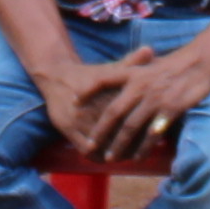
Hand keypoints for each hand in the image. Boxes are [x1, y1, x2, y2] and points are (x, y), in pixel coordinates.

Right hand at [27, 48, 141, 154]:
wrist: (57, 77)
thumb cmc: (91, 75)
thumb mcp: (110, 69)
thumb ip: (131, 62)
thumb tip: (150, 50)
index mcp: (105, 92)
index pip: (127, 114)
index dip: (141, 126)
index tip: (152, 131)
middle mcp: (91, 107)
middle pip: (116, 132)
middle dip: (131, 143)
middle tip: (144, 150)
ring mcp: (78, 120)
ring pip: (101, 144)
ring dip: (115, 153)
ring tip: (129, 156)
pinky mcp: (67, 129)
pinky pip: (85, 150)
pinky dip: (98, 156)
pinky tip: (108, 158)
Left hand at [80, 44, 209, 157]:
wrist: (199, 62)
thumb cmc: (172, 65)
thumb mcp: (147, 64)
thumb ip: (130, 71)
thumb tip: (113, 77)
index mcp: (133, 74)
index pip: (103, 79)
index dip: (87, 90)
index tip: (73, 102)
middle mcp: (140, 86)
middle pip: (114, 112)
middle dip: (100, 131)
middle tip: (90, 146)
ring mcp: (154, 98)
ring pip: (131, 126)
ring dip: (120, 144)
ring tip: (111, 157)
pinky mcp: (169, 109)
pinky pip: (153, 133)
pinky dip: (144, 146)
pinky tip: (138, 156)